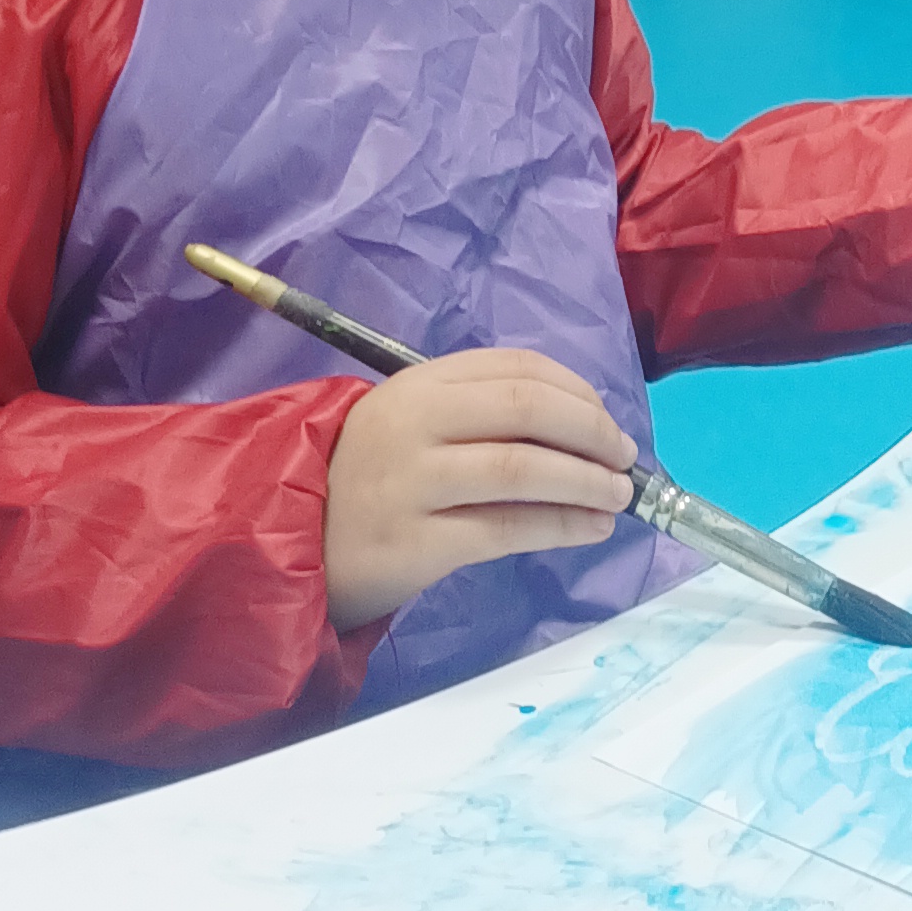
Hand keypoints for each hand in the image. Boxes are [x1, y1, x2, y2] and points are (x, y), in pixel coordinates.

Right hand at [324, 348, 638, 630]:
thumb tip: (580, 426)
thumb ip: (476, 413)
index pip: (516, 368)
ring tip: (618, 497)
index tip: (606, 420)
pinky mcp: (415, 542)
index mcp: (419, 384)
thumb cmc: (365, 478)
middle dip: (591, 431)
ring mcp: (412, 482)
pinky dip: (561, 526)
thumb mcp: (410, 424)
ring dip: (585, 481)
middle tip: (623, 458)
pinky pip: (506, 529)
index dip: (577, 391)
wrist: (288, 540)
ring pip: (522, 469)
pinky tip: (589, 529)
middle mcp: (415, 423)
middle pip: (526, 409)